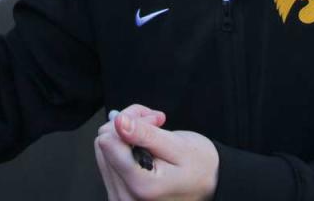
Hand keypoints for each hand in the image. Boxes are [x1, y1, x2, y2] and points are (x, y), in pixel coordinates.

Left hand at [94, 105, 218, 200]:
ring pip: (103, 149)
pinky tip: (144, 147)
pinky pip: (107, 161)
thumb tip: (118, 121)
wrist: (210, 186)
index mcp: (141, 185)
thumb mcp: (179, 146)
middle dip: (128, 125)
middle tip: (156, 123)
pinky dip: (123, 148)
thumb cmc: (201, 166)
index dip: (130, 122)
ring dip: (126, 134)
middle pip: (104, 142)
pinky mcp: (117, 195)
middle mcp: (125, 197)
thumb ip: (146, 134)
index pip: (108, 141)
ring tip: (153, 135)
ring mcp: (120, 199)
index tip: (154, 121)